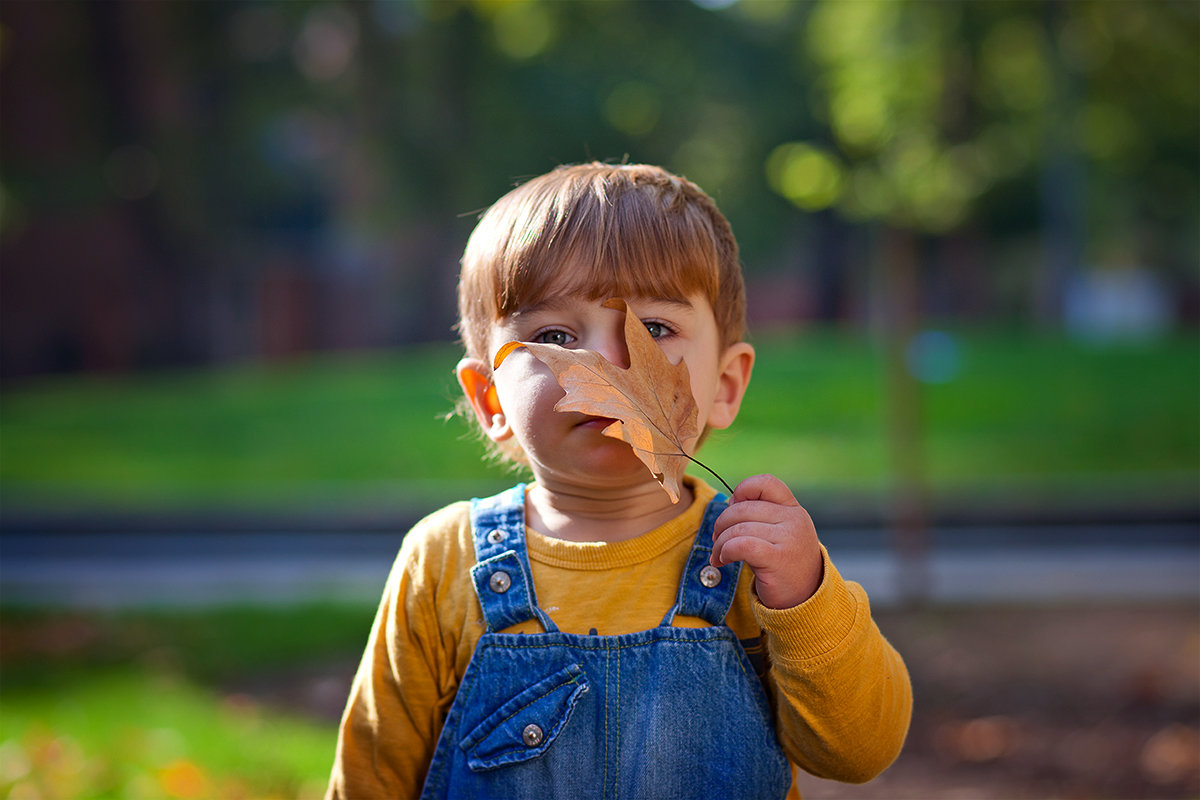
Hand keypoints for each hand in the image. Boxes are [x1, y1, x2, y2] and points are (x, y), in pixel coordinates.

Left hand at [710, 473, 822, 609]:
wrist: (805, 598)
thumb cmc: (784, 564)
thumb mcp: (779, 532)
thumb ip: (760, 514)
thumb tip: (730, 501)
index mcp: (793, 509)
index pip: (765, 483)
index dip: (742, 490)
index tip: (733, 509)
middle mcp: (794, 520)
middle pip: (743, 508)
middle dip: (721, 523)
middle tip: (717, 540)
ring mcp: (788, 538)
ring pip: (738, 528)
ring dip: (720, 543)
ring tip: (719, 556)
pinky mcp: (778, 558)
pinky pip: (741, 545)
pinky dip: (726, 551)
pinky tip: (724, 561)